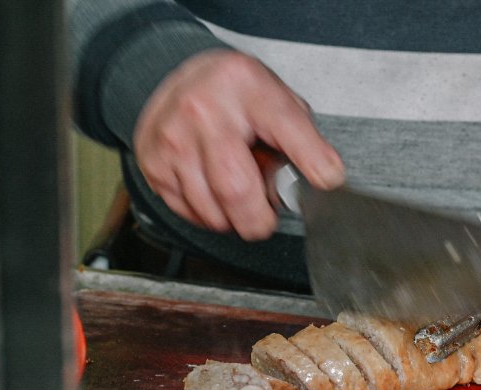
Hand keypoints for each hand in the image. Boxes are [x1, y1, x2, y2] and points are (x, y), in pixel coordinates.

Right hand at [132, 49, 344, 240]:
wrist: (181, 79)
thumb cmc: (238, 96)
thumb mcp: (276, 100)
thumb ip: (300, 139)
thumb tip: (319, 180)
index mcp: (245, 86)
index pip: (286, 128)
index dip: (312, 159)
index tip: (327, 180)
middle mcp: (203, 110)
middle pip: (236, 190)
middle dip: (259, 220)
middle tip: (265, 220)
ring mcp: (172, 137)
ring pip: (212, 212)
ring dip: (232, 220)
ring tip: (237, 194)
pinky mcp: (153, 162)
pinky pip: (188, 213)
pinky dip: (208, 215)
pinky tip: (212, 192)